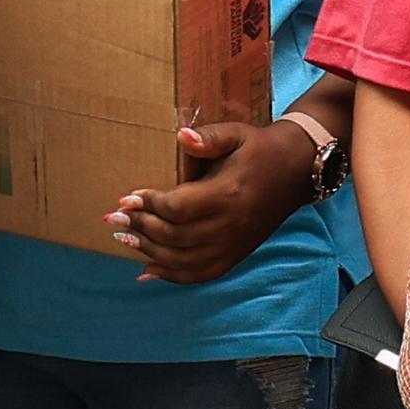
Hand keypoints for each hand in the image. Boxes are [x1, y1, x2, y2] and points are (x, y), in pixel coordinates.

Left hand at [107, 117, 320, 284]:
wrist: (296, 171)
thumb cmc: (259, 149)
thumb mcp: (236, 134)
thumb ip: (208, 138)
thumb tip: (181, 136)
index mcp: (227, 194)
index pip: (178, 208)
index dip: (148, 204)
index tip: (125, 198)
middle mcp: (230, 225)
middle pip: (175, 236)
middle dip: (140, 228)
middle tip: (114, 219)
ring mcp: (234, 245)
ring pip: (183, 260)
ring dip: (149, 252)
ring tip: (124, 239)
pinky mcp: (236, 255)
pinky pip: (201, 274)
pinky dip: (171, 275)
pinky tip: (147, 269)